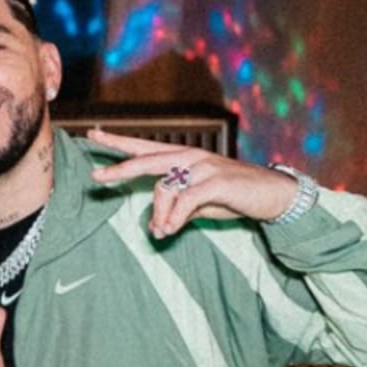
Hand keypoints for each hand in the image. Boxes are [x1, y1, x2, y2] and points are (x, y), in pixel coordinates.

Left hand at [88, 127, 301, 238]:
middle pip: (146, 160)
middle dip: (119, 169)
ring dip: (158, 215)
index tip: (92, 133)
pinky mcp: (216, 181)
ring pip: (164, 188)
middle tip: (95, 176)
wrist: (274, 195)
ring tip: (160, 232)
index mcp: (184, 158)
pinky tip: (169, 230)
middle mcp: (191, 157)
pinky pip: (184, 200)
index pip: (145, 147)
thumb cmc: (234, 197)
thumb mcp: (200, 204)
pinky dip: (173, 218)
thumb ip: (177, 209)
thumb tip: (157, 226)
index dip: (119, 141)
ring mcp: (204, 167)